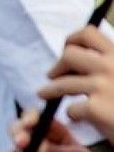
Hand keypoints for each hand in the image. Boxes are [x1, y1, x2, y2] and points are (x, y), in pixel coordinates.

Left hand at [38, 24, 113, 141]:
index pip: (88, 33)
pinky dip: (71, 114)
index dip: (72, 40)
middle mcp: (112, 66)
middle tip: (53, 75)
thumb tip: (85, 61)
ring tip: (44, 93)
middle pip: (69, 55)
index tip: (67, 49)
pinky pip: (71, 108)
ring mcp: (103, 86)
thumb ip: (111, 66)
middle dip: (58, 66)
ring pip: (64, 82)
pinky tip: (77, 118)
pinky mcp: (97, 109)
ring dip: (51, 89)